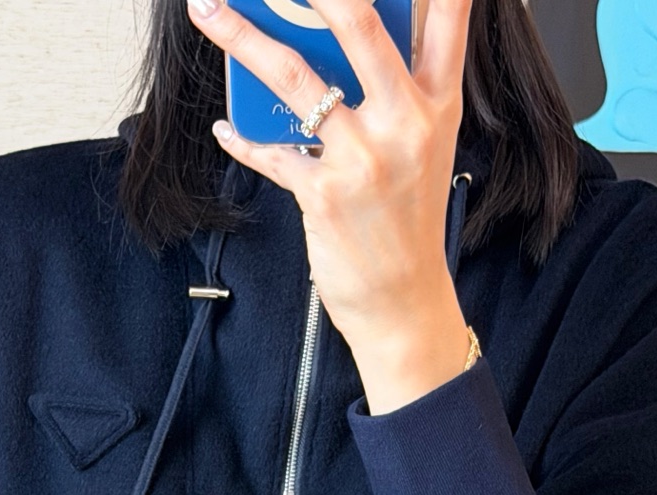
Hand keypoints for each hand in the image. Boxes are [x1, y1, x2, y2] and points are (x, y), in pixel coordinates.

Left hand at [185, 0, 474, 412]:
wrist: (404, 303)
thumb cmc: (408, 223)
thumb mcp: (425, 148)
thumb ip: (399, 90)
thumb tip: (344, 37)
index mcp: (437, 105)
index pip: (449, 17)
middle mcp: (403, 122)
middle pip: (357, 23)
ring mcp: (362, 157)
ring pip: (291, 74)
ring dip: (239, 35)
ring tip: (207, 7)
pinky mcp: (324, 194)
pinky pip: (270, 150)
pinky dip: (242, 137)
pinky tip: (226, 127)